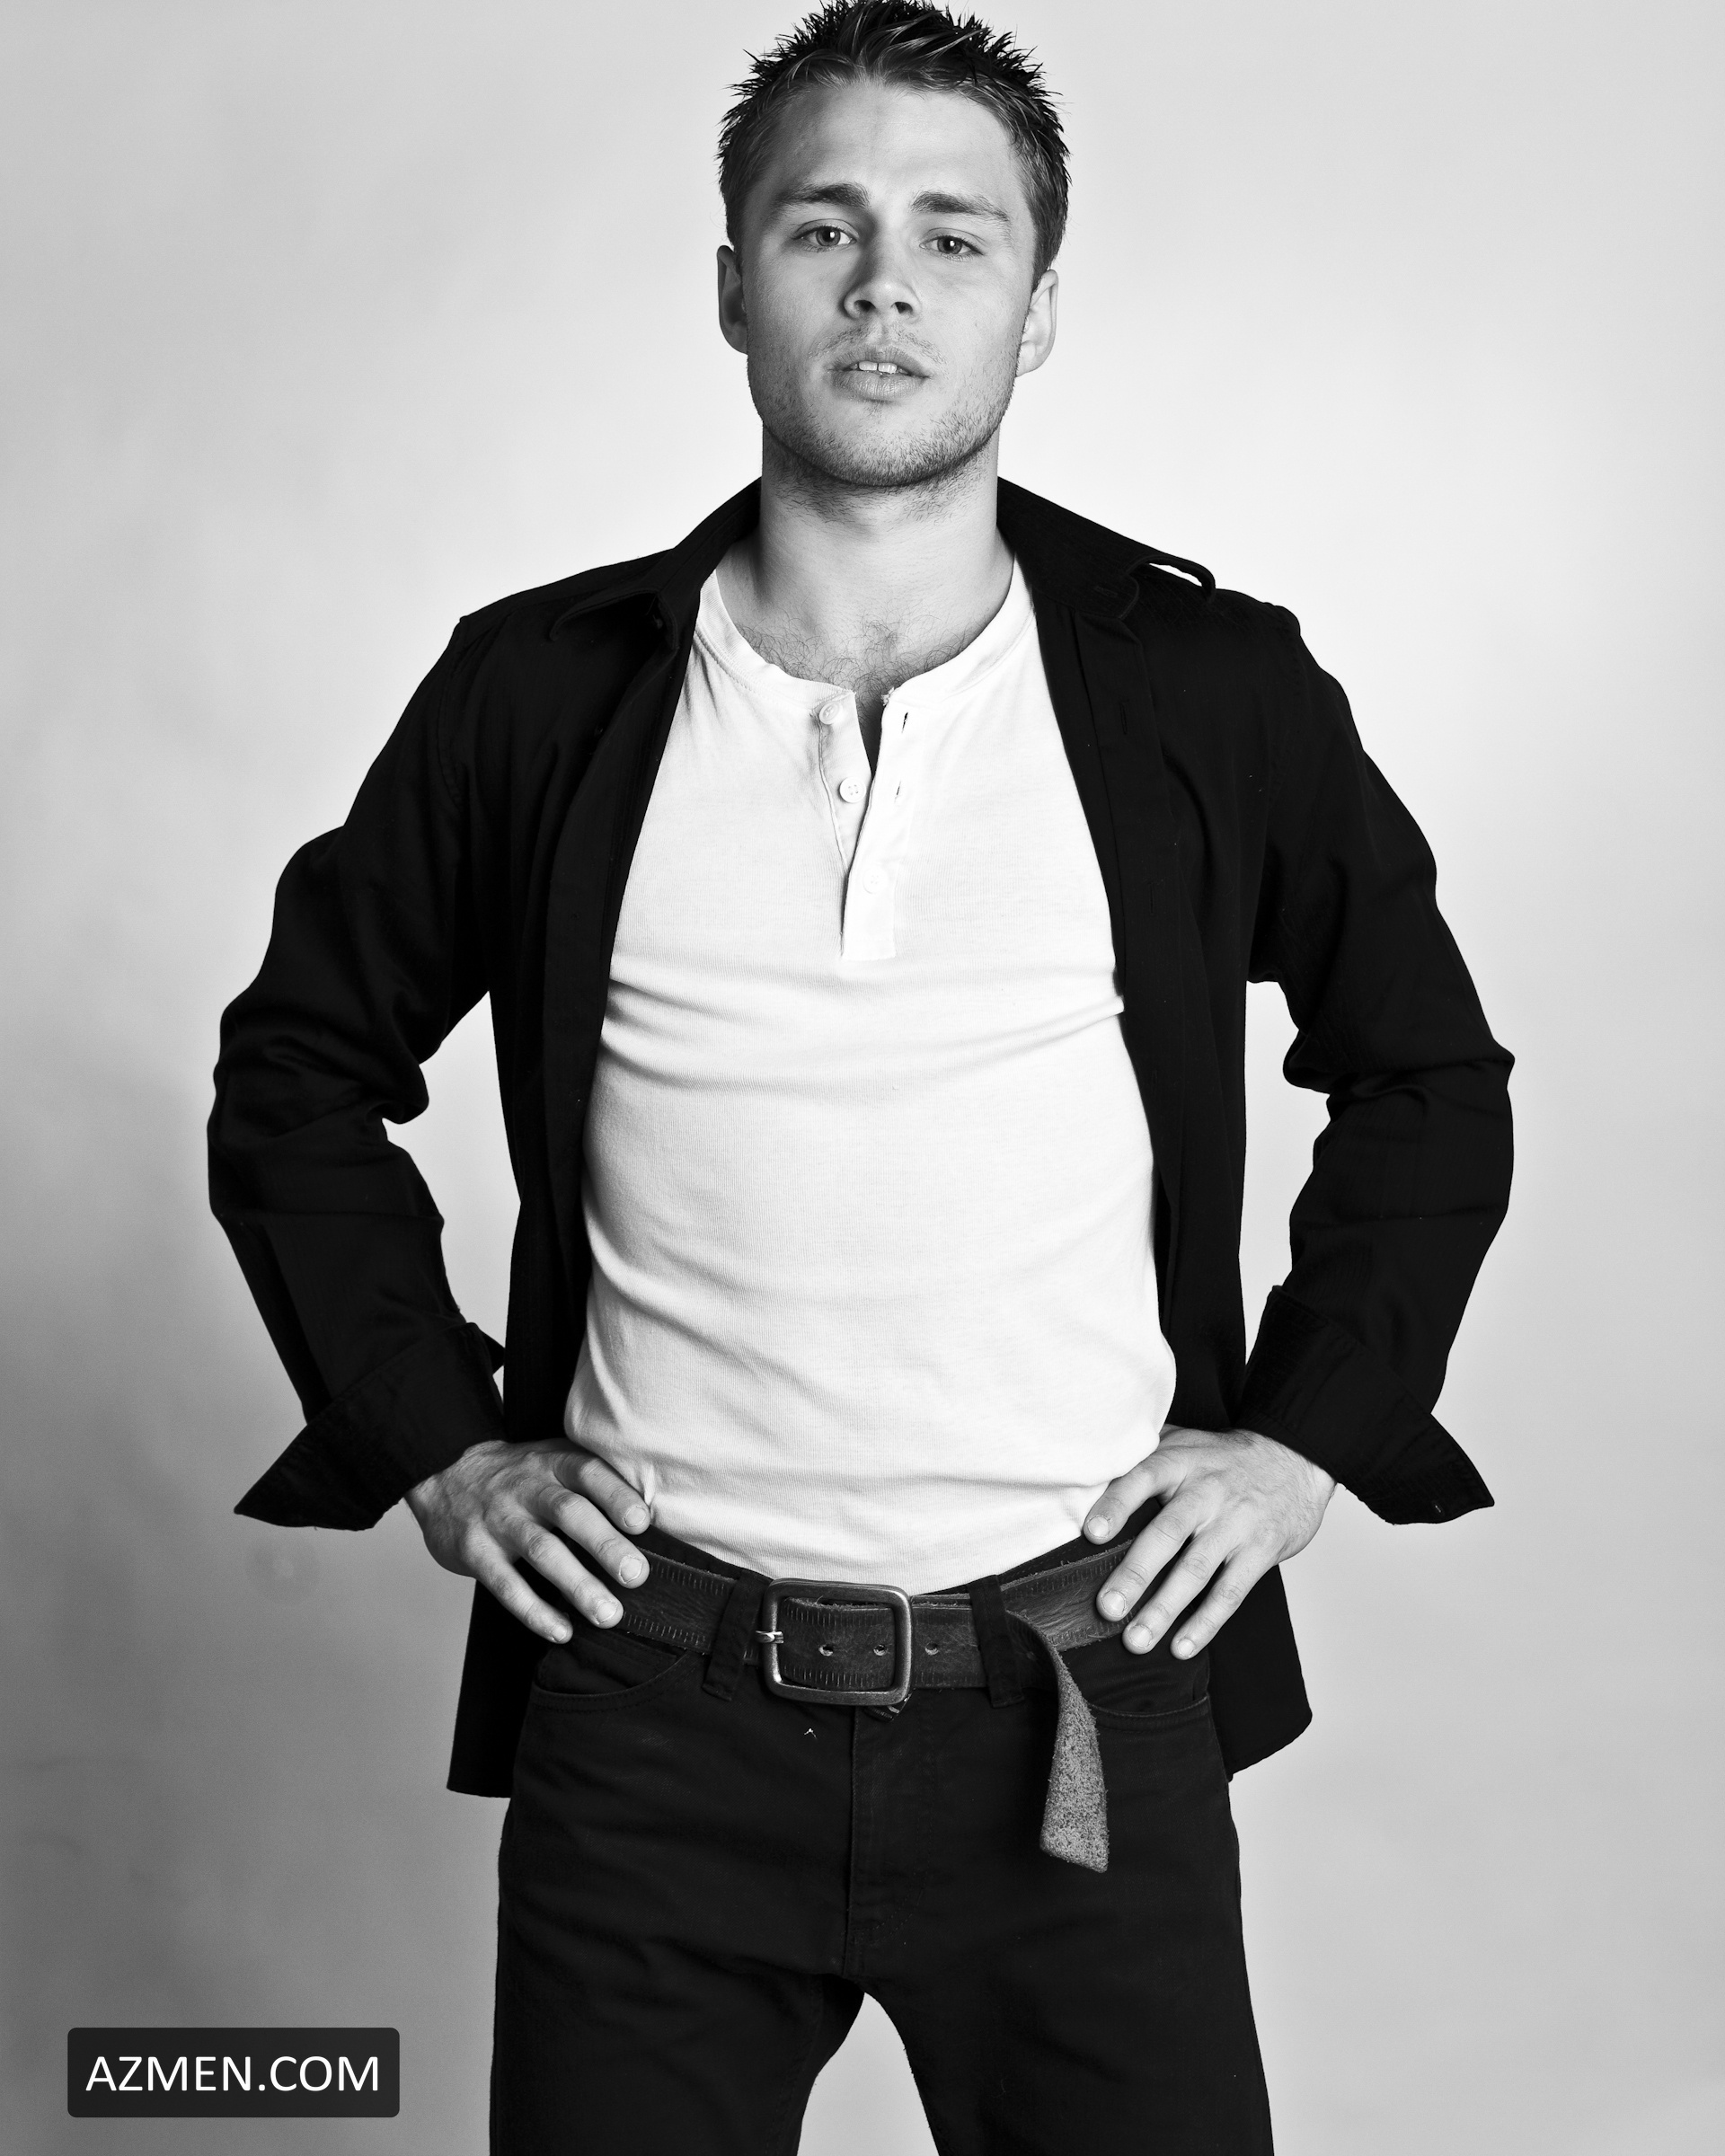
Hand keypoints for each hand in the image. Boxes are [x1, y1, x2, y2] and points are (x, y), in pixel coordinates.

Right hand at [405, 1437, 651, 1644]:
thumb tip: (657, 1518)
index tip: (643, 1523)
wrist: (445, 1475)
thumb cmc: (521, 1476)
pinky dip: (534, 1610)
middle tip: (637, 1575)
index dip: (616, 1495)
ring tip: (609, 1615)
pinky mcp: (475, 1551)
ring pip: (541, 1551)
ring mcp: (499, 1519)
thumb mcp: (554, 1460)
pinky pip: (505, 1584)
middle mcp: (527, 1488)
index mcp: (554, 1463)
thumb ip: (595, 1480)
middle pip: (570, 1513)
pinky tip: (561, 1630)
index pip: (589, 1473)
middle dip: (605, 1545)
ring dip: (577, 1585)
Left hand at [1083, 1425, 1334, 1658]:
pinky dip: (1206, 1623)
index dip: (1116, 1505)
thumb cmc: (1222, 1459)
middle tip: (1108, 1608)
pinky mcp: (1260, 1551)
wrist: (1294, 1460)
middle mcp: (1206, 1491)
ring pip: (1196, 1571)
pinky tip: (1181, 1647)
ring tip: (1136, 1641)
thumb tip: (1082, 1475)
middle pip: (1167, 1534)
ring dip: (1165, 1610)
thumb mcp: (1182, 1442)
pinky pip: (1230, 1592)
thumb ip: (1140, 1454)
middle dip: (1135, 1574)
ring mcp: (1235, 1524)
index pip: (1143, 1478)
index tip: (1091, 1534)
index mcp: (1180, 1461)